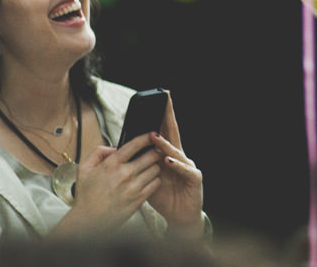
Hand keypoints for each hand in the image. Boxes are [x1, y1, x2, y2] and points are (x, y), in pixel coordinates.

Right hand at [67, 134, 162, 231]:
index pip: (135, 144)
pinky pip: (156, 184)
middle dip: (155, 152)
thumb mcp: (84, 169)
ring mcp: (133, 187)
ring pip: (156, 169)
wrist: (88, 221)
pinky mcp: (139, 199)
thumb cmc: (86, 195)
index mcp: (111, 164)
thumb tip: (115, 147)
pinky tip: (148, 180)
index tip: (152, 135)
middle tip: (154, 152)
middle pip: (151, 155)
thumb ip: (98, 152)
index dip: (147, 137)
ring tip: (150, 167)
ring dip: (155, 166)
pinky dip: (155, 180)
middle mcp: (124, 174)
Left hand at [146, 95, 204, 234]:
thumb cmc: (164, 196)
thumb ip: (140, 164)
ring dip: (165, 144)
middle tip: (164, 101)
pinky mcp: (194, 178)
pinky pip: (185, 170)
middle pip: (173, 134)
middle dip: (169, 117)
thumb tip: (122, 152)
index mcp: (168, 155)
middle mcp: (180, 157)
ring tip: (154, 137)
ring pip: (176, 152)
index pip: (163, 132)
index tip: (157, 101)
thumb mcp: (148, 178)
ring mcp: (188, 166)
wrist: (180, 216)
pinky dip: (177, 165)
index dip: (161, 117)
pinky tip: (168, 161)